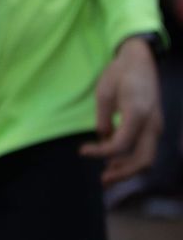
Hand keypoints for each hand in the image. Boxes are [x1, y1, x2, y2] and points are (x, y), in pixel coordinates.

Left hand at [81, 36, 161, 185]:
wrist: (140, 60)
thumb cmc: (119, 73)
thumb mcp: (104, 94)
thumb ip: (104, 120)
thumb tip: (103, 139)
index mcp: (137, 114)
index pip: (121, 145)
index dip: (101, 152)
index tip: (82, 151)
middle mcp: (152, 124)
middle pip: (143, 160)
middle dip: (123, 173)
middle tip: (102, 180)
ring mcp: (157, 126)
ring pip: (148, 158)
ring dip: (129, 169)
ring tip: (108, 175)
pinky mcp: (155, 126)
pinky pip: (147, 149)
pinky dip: (133, 159)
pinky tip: (116, 161)